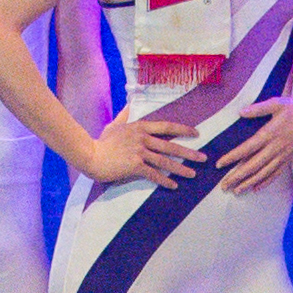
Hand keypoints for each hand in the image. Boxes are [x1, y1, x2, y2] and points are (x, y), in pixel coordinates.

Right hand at [79, 115, 199, 190]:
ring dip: (181, 169)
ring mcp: (139, 152)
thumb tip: (129, 106)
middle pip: (171, 146)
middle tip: (203, 158)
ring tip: (193, 174)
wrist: (89, 154)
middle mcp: (142, 138)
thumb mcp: (114, 125)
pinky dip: (165, 181)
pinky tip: (174, 186)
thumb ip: (124, 116)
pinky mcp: (134, 166)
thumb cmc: (101, 141)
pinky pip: (153, 174)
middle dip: (189, 153)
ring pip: (165, 161)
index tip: (196, 134)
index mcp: (140, 127)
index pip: (167, 127)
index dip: (183, 130)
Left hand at [210, 94, 292, 196]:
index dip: (232, 157)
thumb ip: (258, 108)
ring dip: (249, 183)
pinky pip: (276, 173)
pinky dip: (266, 182)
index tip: (219, 164)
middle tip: (223, 185)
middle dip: (237, 176)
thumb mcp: (277, 103)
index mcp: (270, 133)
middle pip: (253, 166)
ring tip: (236, 191)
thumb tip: (240, 112)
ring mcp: (283, 155)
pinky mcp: (289, 159)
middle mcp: (275, 148)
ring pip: (264, 173)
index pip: (247, 148)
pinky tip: (255, 189)